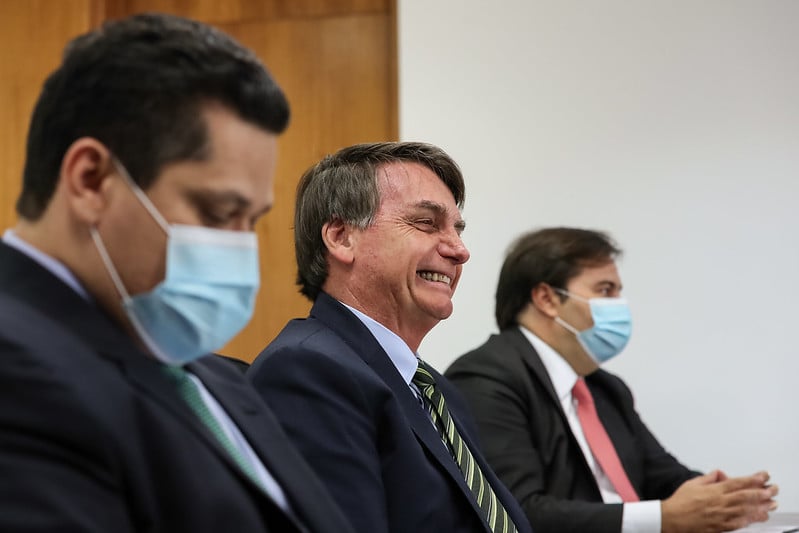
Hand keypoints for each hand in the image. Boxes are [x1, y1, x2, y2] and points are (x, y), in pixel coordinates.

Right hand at [661, 470, 777, 532]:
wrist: (672, 519)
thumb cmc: (681, 502)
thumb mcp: (693, 483)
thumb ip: (709, 478)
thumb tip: (720, 474)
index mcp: (714, 490)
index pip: (738, 483)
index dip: (754, 479)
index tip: (764, 476)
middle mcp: (720, 503)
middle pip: (747, 496)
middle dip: (763, 492)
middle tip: (773, 489)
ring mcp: (722, 516)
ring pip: (747, 510)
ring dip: (762, 506)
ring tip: (772, 503)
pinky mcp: (721, 527)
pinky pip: (740, 523)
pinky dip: (751, 519)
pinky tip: (759, 517)